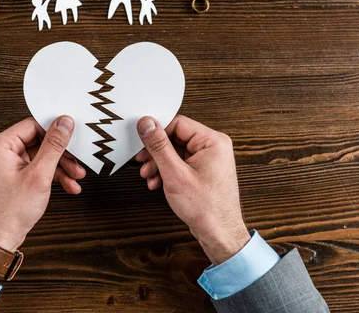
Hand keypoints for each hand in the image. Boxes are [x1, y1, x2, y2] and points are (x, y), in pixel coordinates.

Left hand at [0, 116, 84, 261]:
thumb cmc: (9, 212)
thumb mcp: (39, 175)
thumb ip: (54, 146)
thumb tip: (64, 123)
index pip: (33, 126)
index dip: (55, 132)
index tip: (72, 136)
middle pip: (38, 142)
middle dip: (61, 155)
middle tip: (77, 163)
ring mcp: (4, 165)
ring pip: (39, 157)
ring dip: (59, 168)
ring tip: (75, 178)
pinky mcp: (11, 176)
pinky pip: (34, 168)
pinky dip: (50, 176)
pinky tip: (66, 185)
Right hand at [135, 115, 250, 264]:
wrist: (219, 234)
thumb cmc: (205, 208)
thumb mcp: (175, 173)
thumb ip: (159, 146)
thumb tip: (147, 123)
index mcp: (212, 141)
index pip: (178, 123)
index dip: (156, 132)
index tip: (140, 139)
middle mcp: (213, 147)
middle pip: (175, 137)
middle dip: (156, 152)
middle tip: (142, 161)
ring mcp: (208, 160)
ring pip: (175, 152)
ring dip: (159, 163)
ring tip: (149, 176)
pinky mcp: (203, 171)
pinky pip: (180, 163)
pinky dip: (167, 171)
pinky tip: (157, 182)